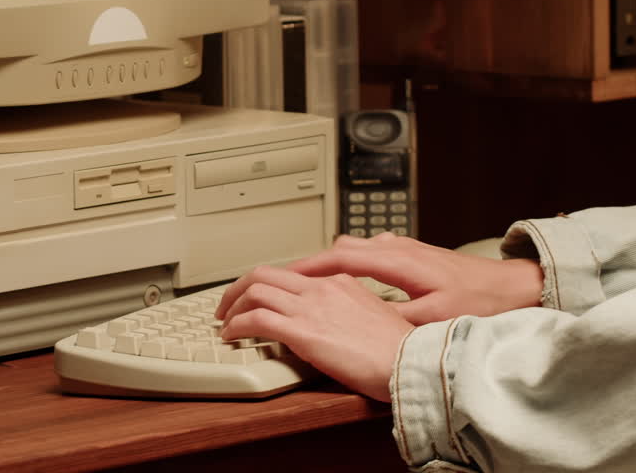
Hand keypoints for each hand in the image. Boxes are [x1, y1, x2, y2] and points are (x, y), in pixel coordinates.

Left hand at [218, 266, 412, 401]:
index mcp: (339, 282)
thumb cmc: (399, 349)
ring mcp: (311, 307)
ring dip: (232, 306)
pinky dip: (236, 325)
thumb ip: (351, 309)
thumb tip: (337, 318)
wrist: (410, 362)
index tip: (256, 297)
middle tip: (227, 305)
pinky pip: (256, 320)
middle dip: (237, 288)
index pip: (290, 273)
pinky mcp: (303, 332)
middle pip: (264, 273)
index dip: (266, 285)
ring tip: (224, 323)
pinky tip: (231, 336)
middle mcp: (322, 288)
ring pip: (254, 291)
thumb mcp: (376, 315)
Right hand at [219, 233, 542, 327]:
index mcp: (396, 260)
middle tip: (278, 281)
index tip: (280, 277)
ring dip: (324, 263)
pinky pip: (362, 253)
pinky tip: (340, 280)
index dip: (305, 267)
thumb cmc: (479, 301)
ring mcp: (400, 247)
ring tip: (301, 283)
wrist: (511, 286)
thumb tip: (363, 320)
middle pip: (336, 248)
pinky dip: (343, 264)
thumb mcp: (435, 318)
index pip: (338, 256)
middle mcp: (394, 246)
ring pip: (349, 248)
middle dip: (305, 265)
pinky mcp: (406, 254)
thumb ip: (396, 316)